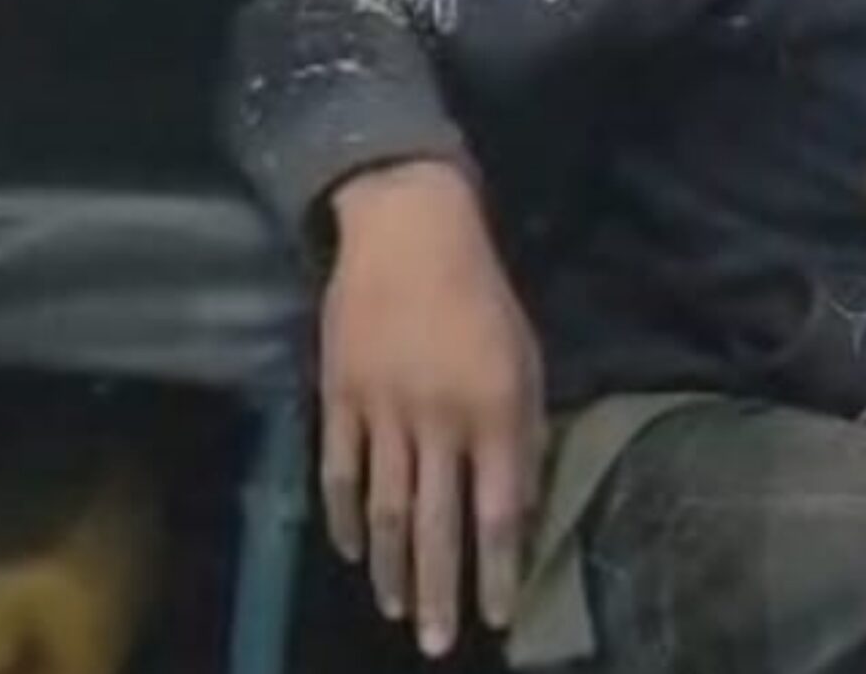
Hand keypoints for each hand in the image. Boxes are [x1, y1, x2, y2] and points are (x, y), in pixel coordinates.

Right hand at [319, 160, 542, 657]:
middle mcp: (439, 418)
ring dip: (389, 569)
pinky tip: (350, 554)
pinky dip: (342, 519)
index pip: (498, 510)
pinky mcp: (338, 398)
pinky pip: (338, 471)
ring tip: (398, 612)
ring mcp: (383, 410)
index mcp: (495, 408)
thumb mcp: (527, 358)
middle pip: (434, 524)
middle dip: (441, 590)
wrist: (408, 232)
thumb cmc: (482, 296)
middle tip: (439, 644)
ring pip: (382, 509)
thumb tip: (520, 505)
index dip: (499, 569)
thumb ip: (526, 433)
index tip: (500, 616)